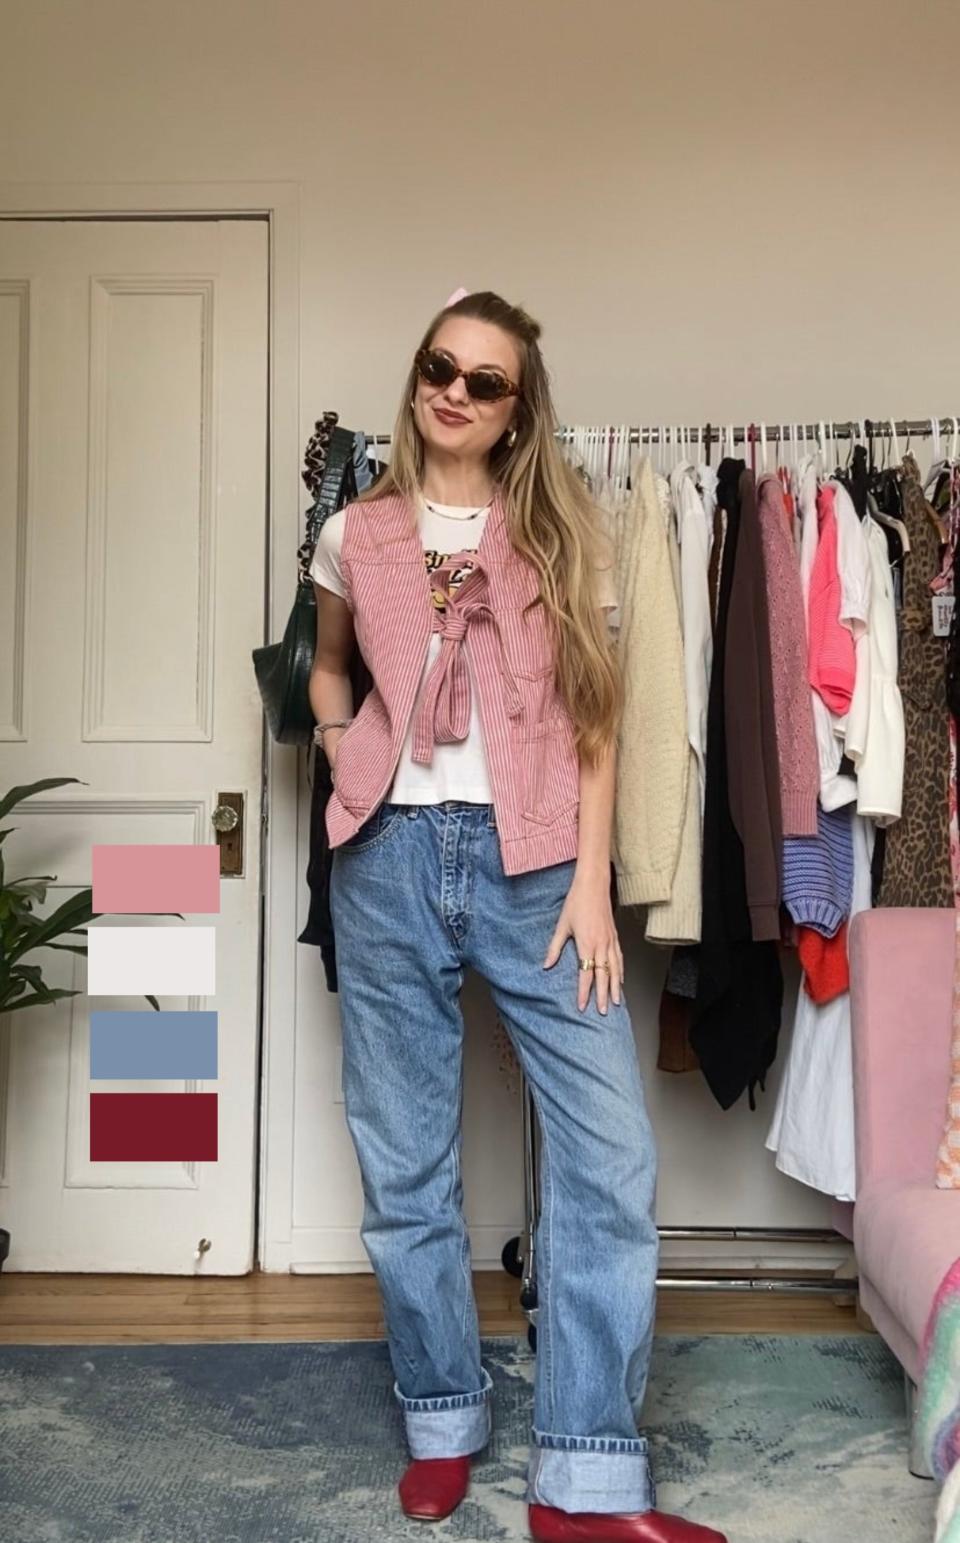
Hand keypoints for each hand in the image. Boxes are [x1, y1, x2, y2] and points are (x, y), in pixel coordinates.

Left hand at [543, 868, 623, 1012]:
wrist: (593, 886)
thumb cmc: (576, 903)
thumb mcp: (562, 925)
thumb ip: (555, 947)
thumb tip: (546, 965)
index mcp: (587, 944)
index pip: (586, 974)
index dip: (584, 992)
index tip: (582, 1006)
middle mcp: (601, 945)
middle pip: (604, 976)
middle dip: (603, 995)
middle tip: (603, 1011)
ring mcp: (611, 941)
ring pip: (615, 969)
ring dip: (615, 987)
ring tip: (616, 1002)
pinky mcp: (615, 937)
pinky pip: (619, 959)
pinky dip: (621, 972)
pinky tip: (620, 980)